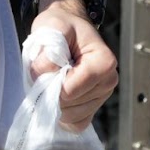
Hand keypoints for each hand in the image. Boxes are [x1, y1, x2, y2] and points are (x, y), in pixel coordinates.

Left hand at [28, 0, 117, 131]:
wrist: (67, 27)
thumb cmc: (62, 26)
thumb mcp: (52, 28)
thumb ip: (47, 52)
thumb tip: (41, 79)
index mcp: (104, 62)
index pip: (69, 89)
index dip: (49, 82)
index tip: (43, 65)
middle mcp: (108, 82)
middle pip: (70, 105)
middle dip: (50, 93)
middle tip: (45, 72)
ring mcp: (102, 97)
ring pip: (71, 116)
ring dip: (54, 103)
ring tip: (52, 80)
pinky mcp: (94, 107)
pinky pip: (76, 123)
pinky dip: (62, 114)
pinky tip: (56, 96)